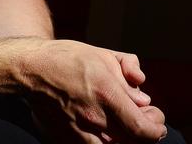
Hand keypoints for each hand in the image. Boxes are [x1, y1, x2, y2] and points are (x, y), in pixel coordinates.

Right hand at [20, 39, 166, 142]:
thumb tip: (143, 95)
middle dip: (146, 132)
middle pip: (132, 141)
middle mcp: (95, 118)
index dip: (156, 129)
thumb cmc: (68, 58)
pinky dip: (106, 142)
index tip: (157, 120)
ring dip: (126, 139)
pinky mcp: (67, 139)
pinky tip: (108, 130)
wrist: (33, 69)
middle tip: (148, 120)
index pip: (142, 129)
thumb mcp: (105, 55)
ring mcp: (80, 132)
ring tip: (127, 126)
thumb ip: (129, 72)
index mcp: (107, 94)